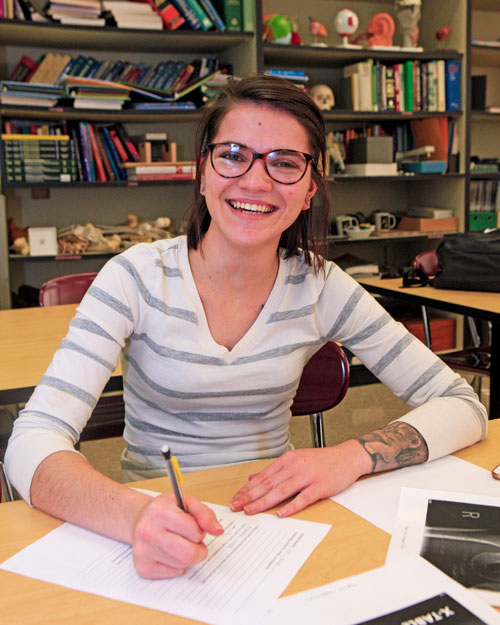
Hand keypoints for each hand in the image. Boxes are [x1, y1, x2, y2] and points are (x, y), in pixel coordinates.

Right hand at [132, 493, 223, 578]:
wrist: (139, 519)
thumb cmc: (166, 510)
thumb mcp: (187, 502)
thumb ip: (205, 514)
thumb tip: (218, 531)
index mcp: (159, 511)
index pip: (194, 530)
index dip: (199, 531)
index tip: (194, 528)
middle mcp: (147, 531)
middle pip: (189, 554)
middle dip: (198, 549)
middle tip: (195, 542)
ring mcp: (143, 551)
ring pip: (182, 565)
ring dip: (187, 557)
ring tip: (179, 543)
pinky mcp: (142, 567)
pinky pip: (173, 573)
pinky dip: (177, 565)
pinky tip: (169, 552)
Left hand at [230, 440, 370, 517]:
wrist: (347, 457)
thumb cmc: (321, 461)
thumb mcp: (296, 461)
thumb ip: (275, 471)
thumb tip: (252, 478)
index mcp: (288, 460)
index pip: (263, 476)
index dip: (248, 488)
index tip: (235, 498)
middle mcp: (296, 466)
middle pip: (269, 483)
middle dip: (250, 496)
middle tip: (236, 506)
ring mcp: (308, 475)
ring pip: (282, 490)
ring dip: (264, 501)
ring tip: (251, 510)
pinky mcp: (321, 486)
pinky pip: (303, 498)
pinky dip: (291, 506)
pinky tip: (280, 514)